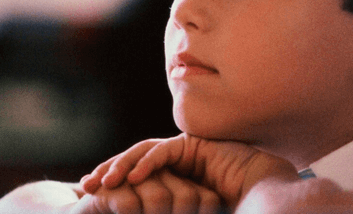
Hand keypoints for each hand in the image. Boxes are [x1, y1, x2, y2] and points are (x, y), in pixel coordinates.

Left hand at [80, 134, 298, 206]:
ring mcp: (188, 154)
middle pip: (136, 166)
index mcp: (175, 187)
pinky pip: (165, 150)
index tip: (91, 202)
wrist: (265, 208)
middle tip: (87, 188)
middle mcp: (179, 169)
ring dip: (122, 165)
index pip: (138, 185)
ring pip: (146, 154)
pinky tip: (132, 178)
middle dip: (110, 174)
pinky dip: (147, 163)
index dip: (114, 192)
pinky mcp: (197, 145)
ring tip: (104, 183)